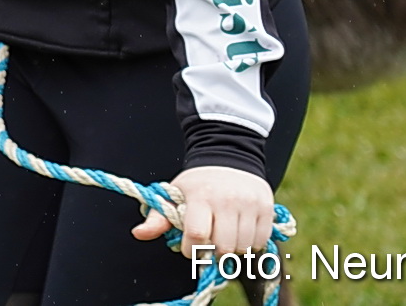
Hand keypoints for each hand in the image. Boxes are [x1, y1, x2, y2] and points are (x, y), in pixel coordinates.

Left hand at [131, 165, 274, 258]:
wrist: (229, 155)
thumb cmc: (197, 182)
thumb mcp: (174, 194)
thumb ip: (157, 217)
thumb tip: (138, 234)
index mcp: (201, 196)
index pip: (196, 235)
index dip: (190, 249)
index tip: (188, 245)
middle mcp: (227, 199)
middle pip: (222, 247)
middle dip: (212, 252)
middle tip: (208, 243)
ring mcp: (249, 204)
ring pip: (243, 248)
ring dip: (232, 250)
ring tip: (224, 236)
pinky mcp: (266, 208)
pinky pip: (260, 242)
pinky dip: (250, 244)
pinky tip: (240, 232)